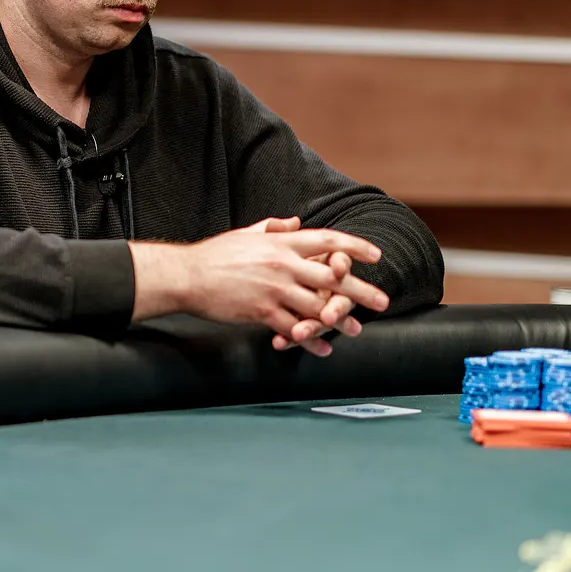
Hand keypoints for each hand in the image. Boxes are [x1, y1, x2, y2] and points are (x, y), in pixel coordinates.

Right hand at [175, 220, 388, 354]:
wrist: (187, 276)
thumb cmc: (215, 254)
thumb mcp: (247, 233)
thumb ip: (275, 227)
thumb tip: (296, 223)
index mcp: (281, 243)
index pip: (327, 240)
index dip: (355, 246)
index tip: (375, 255)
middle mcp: (282, 264)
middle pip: (331, 278)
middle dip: (360, 290)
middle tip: (382, 301)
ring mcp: (274, 289)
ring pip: (317, 307)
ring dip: (339, 320)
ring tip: (356, 329)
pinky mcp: (262, 312)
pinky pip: (293, 329)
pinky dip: (310, 341)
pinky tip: (323, 348)